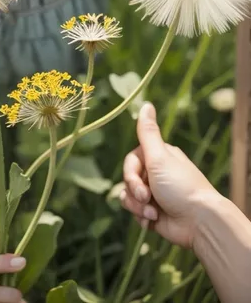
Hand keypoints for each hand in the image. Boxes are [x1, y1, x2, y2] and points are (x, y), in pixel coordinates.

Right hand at [120, 101, 218, 248]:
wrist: (198, 222)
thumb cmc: (180, 187)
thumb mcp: (160, 156)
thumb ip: (148, 131)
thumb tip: (146, 104)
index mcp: (158, 157)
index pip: (130, 161)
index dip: (130, 174)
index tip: (140, 185)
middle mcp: (155, 174)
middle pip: (127, 179)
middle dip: (134, 192)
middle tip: (147, 199)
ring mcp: (154, 194)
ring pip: (128, 196)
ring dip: (137, 206)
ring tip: (152, 213)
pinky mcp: (153, 212)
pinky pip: (135, 211)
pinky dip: (142, 217)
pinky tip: (153, 220)